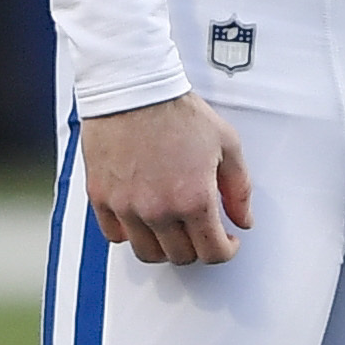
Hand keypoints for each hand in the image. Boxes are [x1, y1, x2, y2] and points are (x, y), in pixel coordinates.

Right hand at [85, 93, 250, 265]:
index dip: (226, 250)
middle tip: (201, 230)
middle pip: (181, 257)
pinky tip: (143, 218)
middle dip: (198, 247)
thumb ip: (239, 188)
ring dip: (164, 247)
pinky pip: (115, 235)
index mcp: (193, 199)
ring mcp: (127, 206)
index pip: (213, 252)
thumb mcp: (226, 144)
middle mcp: (159, 209)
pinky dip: (130, 233)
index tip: (226, 241)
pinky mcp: (102, 197)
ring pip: (147, 253)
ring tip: (172, 228)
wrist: (134, 88)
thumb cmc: (175, 110)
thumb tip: (242, 219)